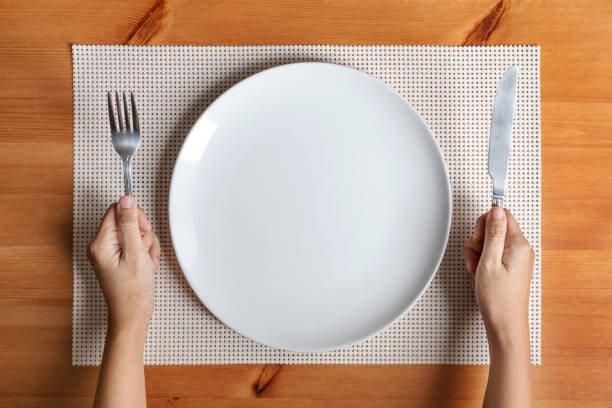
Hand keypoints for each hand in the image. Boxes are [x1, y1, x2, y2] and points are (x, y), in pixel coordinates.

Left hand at [88, 195, 159, 334]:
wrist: (132, 316)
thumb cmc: (133, 291)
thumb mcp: (135, 253)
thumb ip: (130, 224)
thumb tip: (125, 199)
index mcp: (101, 242)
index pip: (117, 211)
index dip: (135, 217)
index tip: (143, 231)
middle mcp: (101, 245)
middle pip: (127, 221)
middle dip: (143, 234)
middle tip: (144, 251)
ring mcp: (110, 252)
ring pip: (135, 234)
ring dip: (146, 246)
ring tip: (146, 263)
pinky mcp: (118, 259)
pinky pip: (135, 245)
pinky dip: (145, 254)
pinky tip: (146, 266)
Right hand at [462, 206, 533, 346]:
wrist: (504, 324)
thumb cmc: (498, 299)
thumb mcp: (489, 261)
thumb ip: (493, 233)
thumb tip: (497, 209)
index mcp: (518, 244)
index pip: (501, 215)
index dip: (484, 224)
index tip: (478, 239)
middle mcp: (520, 249)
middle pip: (493, 228)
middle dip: (478, 240)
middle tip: (476, 258)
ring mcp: (515, 258)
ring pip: (489, 242)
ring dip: (477, 254)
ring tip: (477, 270)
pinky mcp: (509, 267)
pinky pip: (491, 255)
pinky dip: (481, 262)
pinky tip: (480, 274)